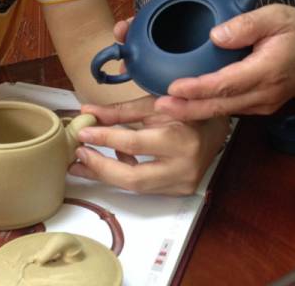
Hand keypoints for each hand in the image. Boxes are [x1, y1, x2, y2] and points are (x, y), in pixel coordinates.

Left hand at [68, 97, 229, 194]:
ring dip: (107, 174)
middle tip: (77, 156)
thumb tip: (87, 112)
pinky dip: (125, 174)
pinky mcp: (179, 190)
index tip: (83, 132)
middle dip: (101, 168)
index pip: (134, 143)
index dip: (104, 138)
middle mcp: (184, 167)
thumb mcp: (154, 104)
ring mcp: (182, 183)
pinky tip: (109, 162)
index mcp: (180, 140)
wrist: (216, 128)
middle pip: (134, 178)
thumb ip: (120, 112)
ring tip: (82, 163)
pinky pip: (145, 186)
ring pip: (137, 187)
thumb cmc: (184, 109)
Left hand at [156, 0, 294, 120]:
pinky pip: (227, 109)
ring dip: (192, 111)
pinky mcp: (256, 107)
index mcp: (269, 69)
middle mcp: (265, 93)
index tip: (174, 87)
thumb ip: (247, 23)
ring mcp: (261, 104)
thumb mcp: (278, 15)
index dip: (200, 87)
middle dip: (188, 108)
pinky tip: (183, 103)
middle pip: (221, 104)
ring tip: (163, 106)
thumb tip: (216, 35)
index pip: (229, 83)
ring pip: (222, 111)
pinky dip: (204, 107)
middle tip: (159, 105)